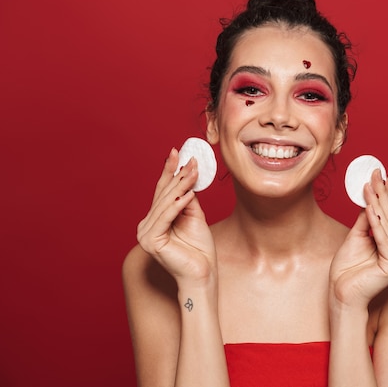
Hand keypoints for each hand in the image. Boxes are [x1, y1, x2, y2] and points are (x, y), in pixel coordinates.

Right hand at [136, 148, 216, 287]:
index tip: (176, 152)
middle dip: (178, 176)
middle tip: (191, 159)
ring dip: (180, 186)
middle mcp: (146, 226)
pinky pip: (166, 217)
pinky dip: (178, 204)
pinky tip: (189, 194)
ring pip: (165, 204)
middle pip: (163, 195)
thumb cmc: (199, 250)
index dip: (169, 171)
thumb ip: (188, 199)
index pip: (162, 192)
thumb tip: (187, 179)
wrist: (202, 274)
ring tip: (193, 172)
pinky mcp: (151, 241)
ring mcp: (145, 235)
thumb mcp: (195, 217)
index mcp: (154, 220)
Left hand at [330, 169, 387, 308]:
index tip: (385, 173)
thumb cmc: (346, 270)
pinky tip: (371, 208)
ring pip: (387, 226)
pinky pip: (383, 239)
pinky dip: (376, 223)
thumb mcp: (355, 237)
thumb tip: (369, 199)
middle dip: (382, 193)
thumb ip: (364, 220)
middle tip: (376, 172)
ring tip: (369, 185)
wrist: (341, 294)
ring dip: (377, 203)